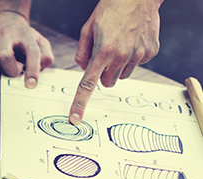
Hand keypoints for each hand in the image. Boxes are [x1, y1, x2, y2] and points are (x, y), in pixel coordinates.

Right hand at [0, 11, 53, 87]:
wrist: (3, 17)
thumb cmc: (22, 36)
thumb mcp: (38, 40)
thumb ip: (45, 54)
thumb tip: (43, 66)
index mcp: (25, 34)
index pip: (31, 52)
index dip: (32, 69)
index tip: (30, 84)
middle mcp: (7, 33)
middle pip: (4, 57)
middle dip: (10, 70)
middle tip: (15, 68)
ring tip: (2, 60)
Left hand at [69, 0, 162, 123]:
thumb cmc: (110, 10)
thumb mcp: (87, 29)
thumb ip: (82, 52)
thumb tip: (85, 69)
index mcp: (103, 52)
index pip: (88, 84)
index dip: (80, 103)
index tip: (75, 118)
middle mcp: (122, 56)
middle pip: (107, 82)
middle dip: (102, 74)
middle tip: (103, 55)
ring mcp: (139, 55)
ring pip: (122, 74)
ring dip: (117, 65)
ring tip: (118, 43)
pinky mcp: (151, 52)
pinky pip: (137, 64)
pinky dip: (132, 56)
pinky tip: (132, 39)